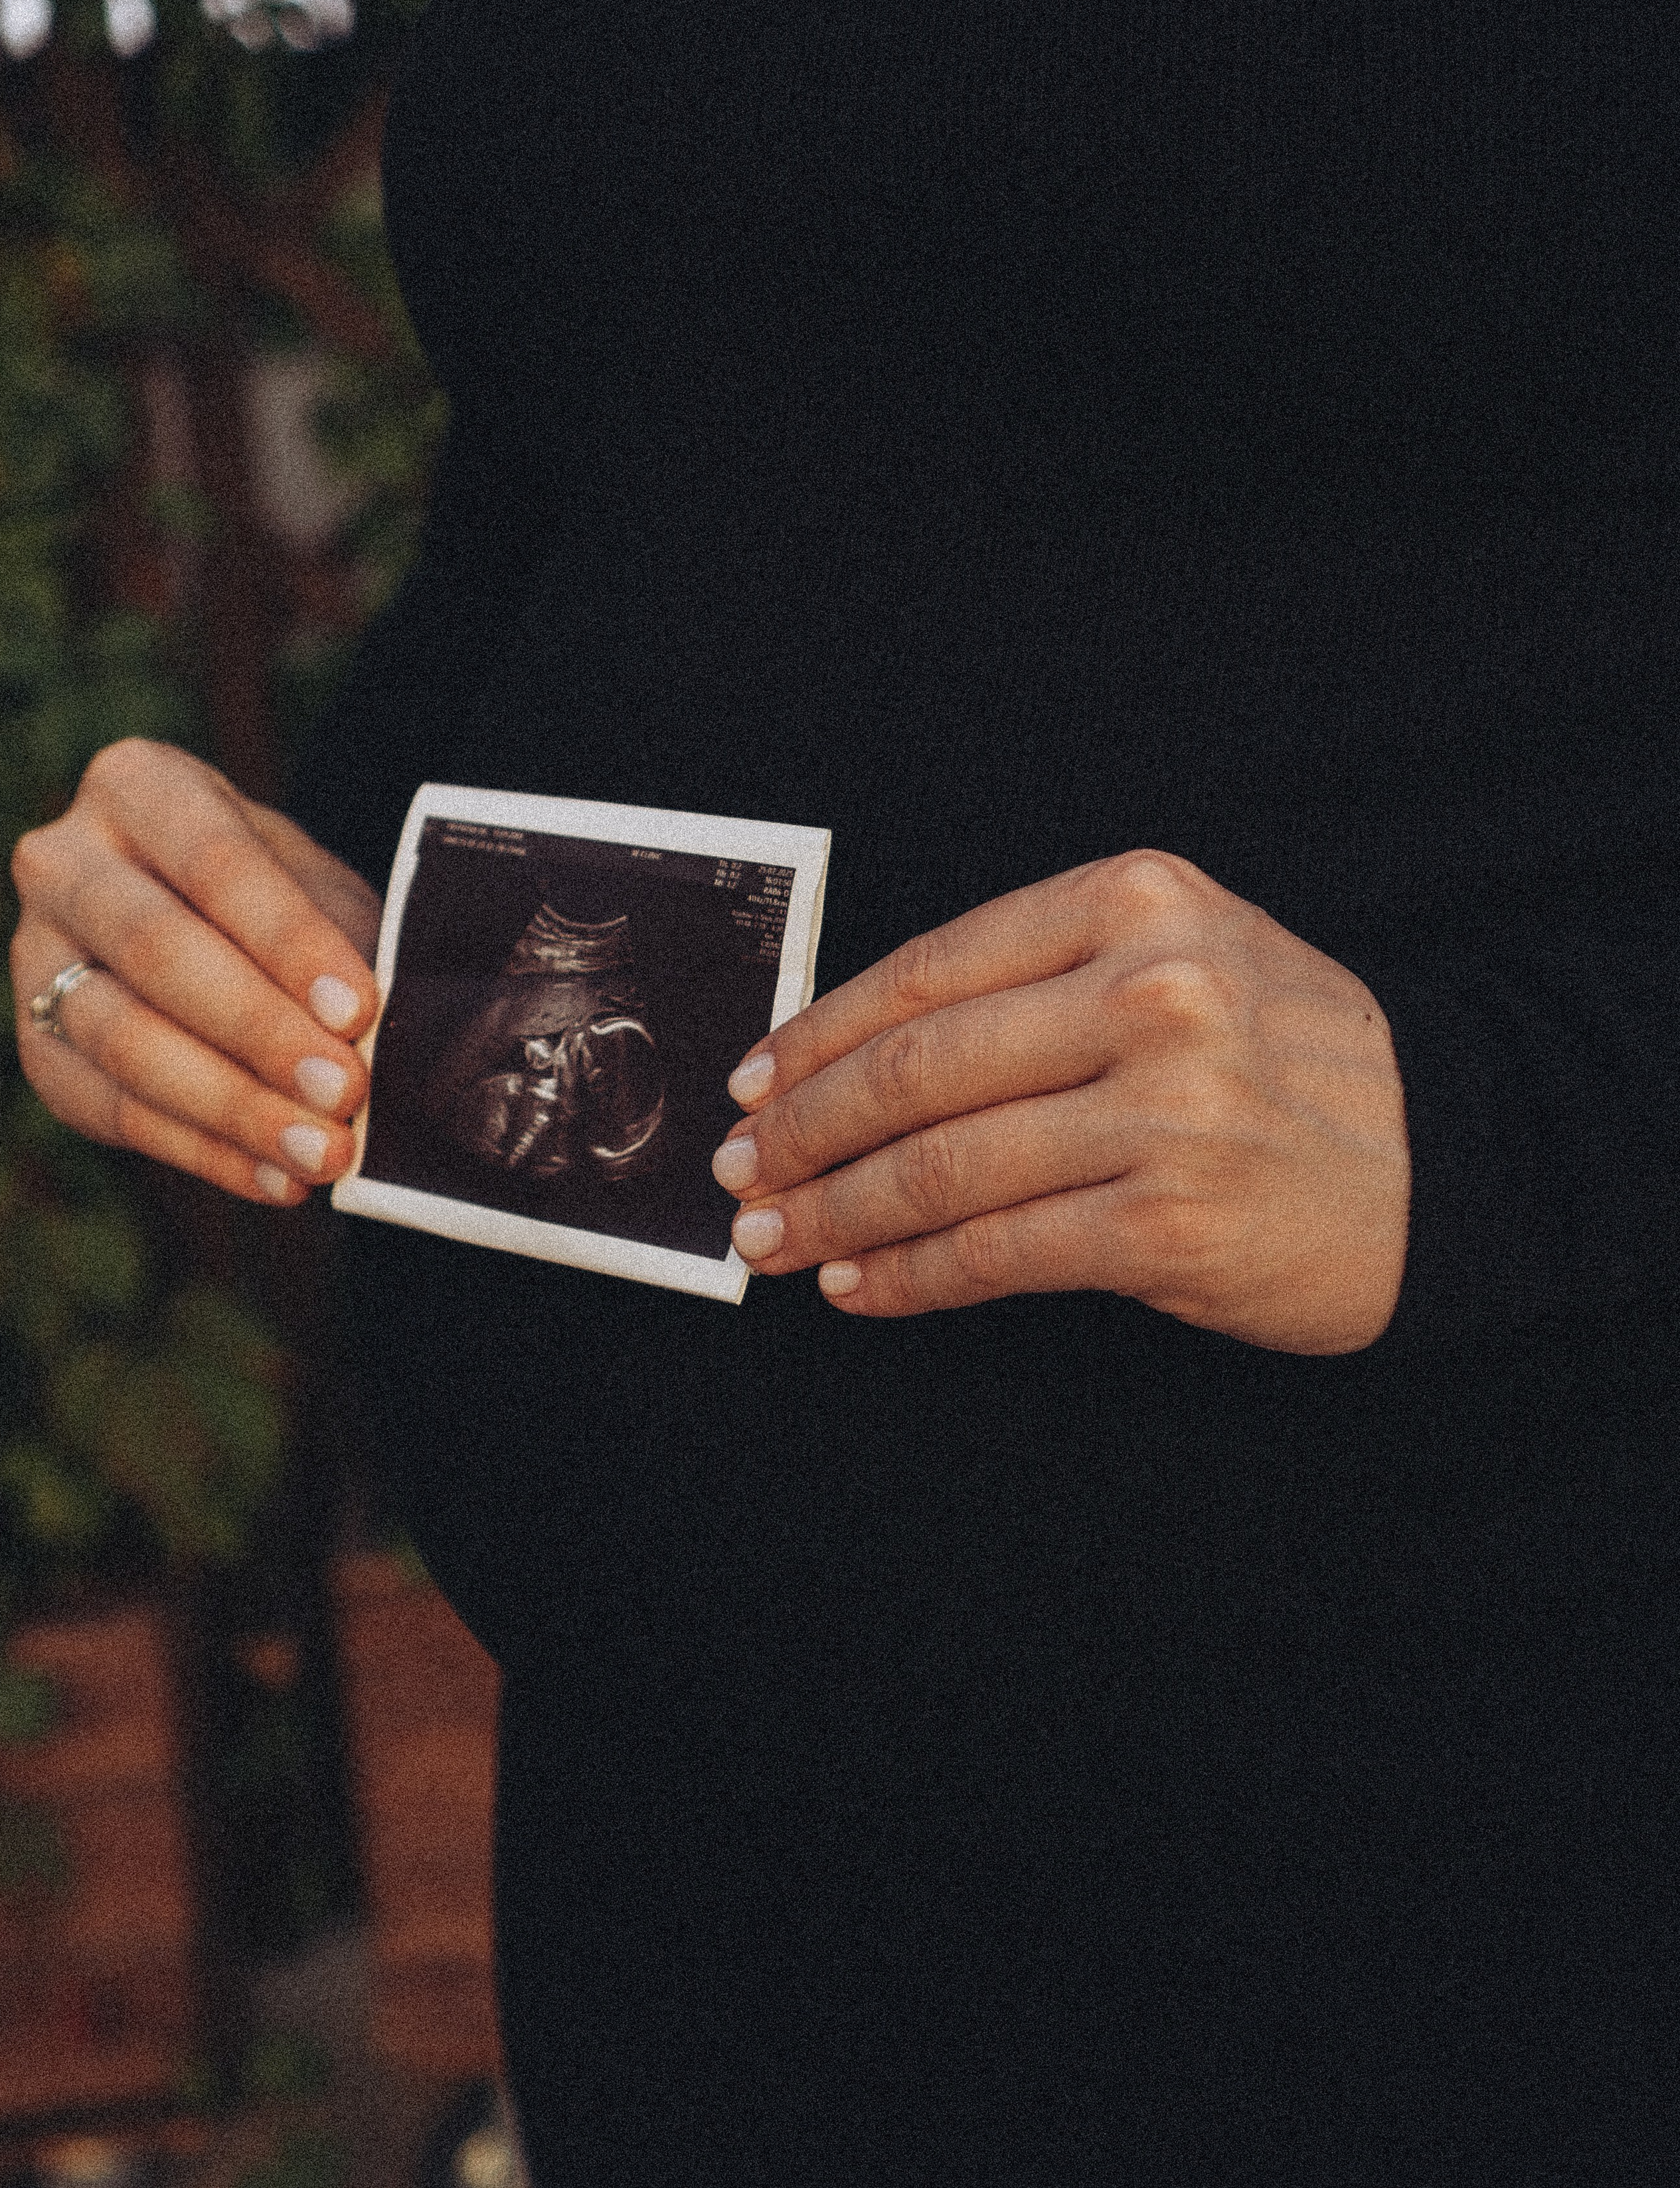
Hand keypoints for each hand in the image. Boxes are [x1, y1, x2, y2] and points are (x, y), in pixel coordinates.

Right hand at [11, 738, 380, 1205]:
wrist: (205, 925)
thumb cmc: (275, 898)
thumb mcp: (315, 888)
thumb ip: (343, 944)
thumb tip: (392, 1037)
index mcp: (141, 787)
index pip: (216, 862)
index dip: (288, 939)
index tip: (358, 1008)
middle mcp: (65, 862)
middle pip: (157, 951)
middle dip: (260, 1031)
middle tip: (346, 1091)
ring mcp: (36, 957)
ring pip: (123, 1038)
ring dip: (233, 1107)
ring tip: (322, 1153)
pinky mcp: (38, 1050)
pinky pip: (115, 1112)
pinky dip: (206, 1154)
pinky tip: (278, 1179)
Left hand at [712, 850, 1410, 1354]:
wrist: (1446, 1163)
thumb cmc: (1294, 1064)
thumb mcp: (1189, 959)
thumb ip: (1043, 982)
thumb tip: (857, 1056)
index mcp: (1138, 902)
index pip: (930, 969)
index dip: (820, 1034)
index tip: (755, 1078)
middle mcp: (1151, 991)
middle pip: (916, 1069)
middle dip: (803, 1131)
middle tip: (741, 1174)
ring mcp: (1164, 1108)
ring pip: (940, 1167)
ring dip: (834, 1212)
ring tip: (775, 1241)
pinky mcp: (1170, 1221)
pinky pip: (994, 1253)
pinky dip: (908, 1275)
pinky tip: (860, 1285)